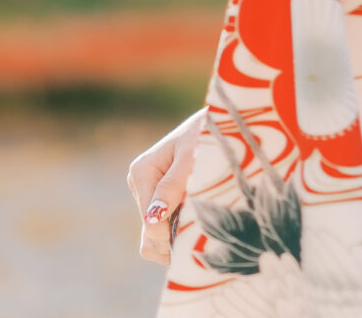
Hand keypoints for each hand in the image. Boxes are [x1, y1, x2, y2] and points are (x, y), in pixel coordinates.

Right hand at [127, 108, 204, 263]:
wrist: (220, 120)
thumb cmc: (208, 134)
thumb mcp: (192, 157)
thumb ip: (173, 185)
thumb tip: (153, 217)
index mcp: (142, 172)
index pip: (151, 224)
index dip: (174, 236)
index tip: (202, 231)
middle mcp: (140, 183)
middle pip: (150, 235)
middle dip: (174, 241)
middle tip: (205, 234)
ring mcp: (150, 192)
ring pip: (155, 237)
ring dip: (177, 240)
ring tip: (204, 229)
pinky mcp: (161, 197)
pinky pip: (165, 229)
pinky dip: (180, 234)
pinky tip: (199, 225)